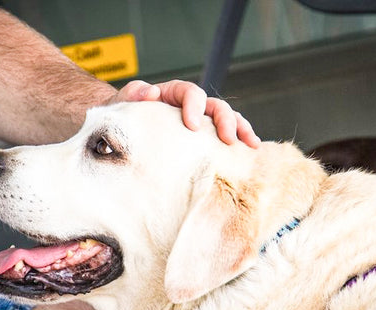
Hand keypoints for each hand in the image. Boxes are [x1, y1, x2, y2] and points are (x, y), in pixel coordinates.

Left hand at [112, 79, 260, 147]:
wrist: (126, 129)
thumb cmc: (126, 115)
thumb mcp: (124, 102)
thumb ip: (134, 94)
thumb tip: (150, 93)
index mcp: (173, 93)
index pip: (189, 92)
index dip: (194, 105)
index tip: (192, 125)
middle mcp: (191, 105)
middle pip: (215, 105)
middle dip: (224, 120)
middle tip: (226, 138)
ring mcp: (201, 121)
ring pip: (227, 119)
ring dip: (240, 129)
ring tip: (250, 144)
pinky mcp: (204, 137)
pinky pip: (225, 135)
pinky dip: (239, 140)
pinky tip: (250, 150)